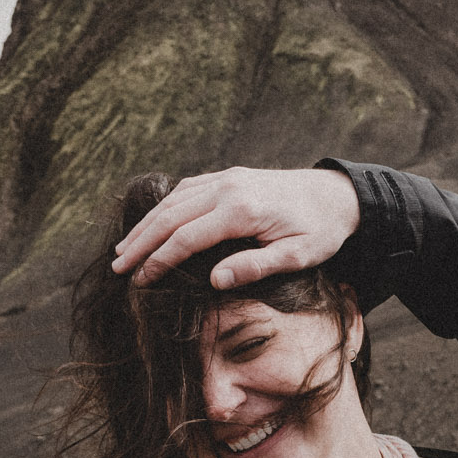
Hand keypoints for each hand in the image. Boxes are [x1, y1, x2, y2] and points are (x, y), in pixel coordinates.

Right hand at [111, 167, 360, 287]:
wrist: (339, 194)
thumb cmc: (321, 231)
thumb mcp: (297, 256)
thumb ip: (255, 267)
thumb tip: (215, 281)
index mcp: (241, 211)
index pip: (186, 238)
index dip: (158, 260)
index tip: (140, 281)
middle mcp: (228, 187)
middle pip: (170, 216)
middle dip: (140, 242)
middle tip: (118, 267)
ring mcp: (227, 178)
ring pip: (174, 200)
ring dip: (146, 224)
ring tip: (124, 248)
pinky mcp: (230, 176)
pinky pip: (188, 189)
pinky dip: (165, 207)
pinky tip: (153, 224)